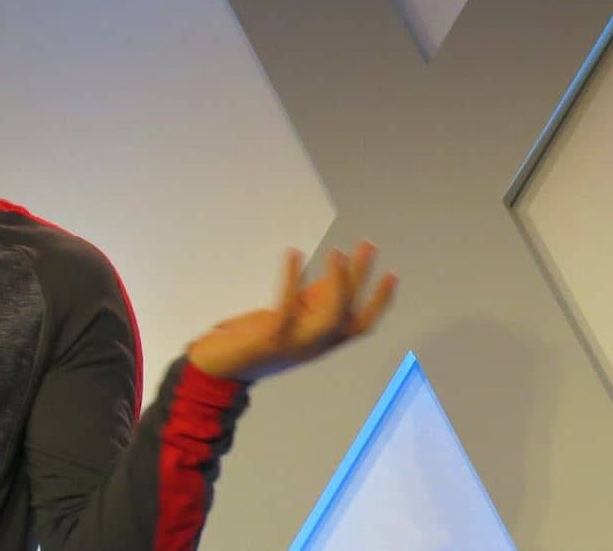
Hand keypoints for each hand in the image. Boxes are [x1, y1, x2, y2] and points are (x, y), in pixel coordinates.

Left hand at [186, 241, 396, 381]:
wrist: (220, 368)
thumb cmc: (255, 340)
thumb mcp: (292, 317)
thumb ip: (313, 300)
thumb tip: (336, 273)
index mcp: (322, 340)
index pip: (361, 323)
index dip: (380, 302)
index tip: (392, 274)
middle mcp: (314, 345)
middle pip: (349, 313)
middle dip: (361, 279)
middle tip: (366, 244)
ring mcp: (295, 344)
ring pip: (330, 316)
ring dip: (337, 283)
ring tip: (336, 252)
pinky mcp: (271, 338)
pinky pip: (287, 306)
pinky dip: (291, 278)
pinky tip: (293, 254)